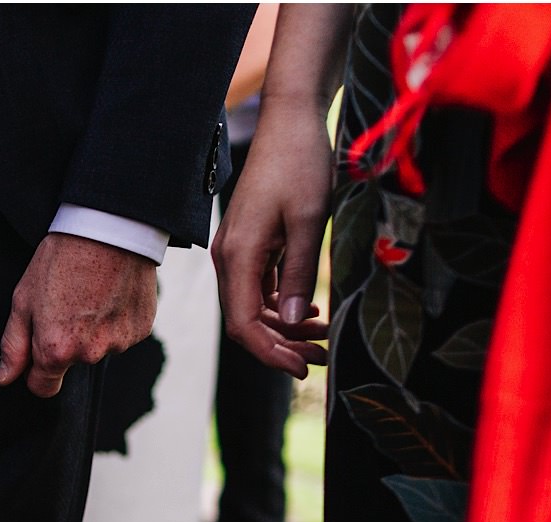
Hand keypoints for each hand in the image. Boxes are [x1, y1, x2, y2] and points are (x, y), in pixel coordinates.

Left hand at [0, 233, 158, 397]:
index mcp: (56, 351)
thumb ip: (13, 346)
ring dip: (94, 330)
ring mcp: (119, 342)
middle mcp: (89, 354)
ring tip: (90, 293)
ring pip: (100, 347)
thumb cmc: (59, 260)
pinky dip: (116, 319)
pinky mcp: (142, 328)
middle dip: (66, 342)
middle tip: (66, 302)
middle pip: (72, 363)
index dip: (37, 372)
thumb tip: (4, 379)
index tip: (38, 350)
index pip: (43, 388)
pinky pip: (123, 333)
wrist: (108, 229)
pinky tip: (111, 292)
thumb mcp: (23, 300)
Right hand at [212, 104, 334, 376]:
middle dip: (281, 345)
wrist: (291, 122)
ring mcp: (237, 252)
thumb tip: (290, 323)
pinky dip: (281, 305)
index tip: (302, 368)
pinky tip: (308, 309)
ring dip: (284, 327)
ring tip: (321, 336)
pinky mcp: (249, 244)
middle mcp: (229, 259)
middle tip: (321, 357)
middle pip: (246, 321)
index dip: (270, 353)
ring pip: (253, 307)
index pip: (243, 324)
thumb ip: (299, 273)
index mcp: (238, 256)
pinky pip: (258, 288)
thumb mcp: (311, 220)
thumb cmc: (301, 163)